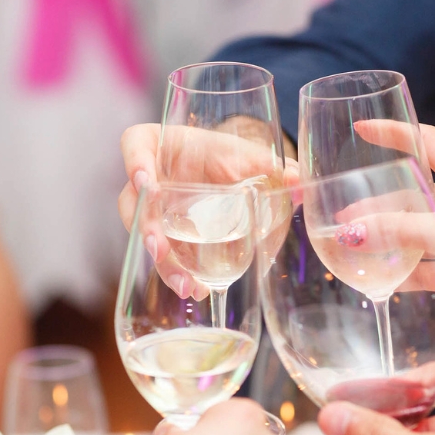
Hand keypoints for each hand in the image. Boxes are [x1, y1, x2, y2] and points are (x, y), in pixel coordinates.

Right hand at [117, 123, 296, 300]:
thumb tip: (301, 184)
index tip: (146, 182)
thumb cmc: (230, 155)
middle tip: (159, 249)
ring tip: (187, 285)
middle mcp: (148, 177)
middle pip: (132, 201)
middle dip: (145, 228)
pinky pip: (163, 254)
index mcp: (159, 145)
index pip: (134, 145)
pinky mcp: (163, 234)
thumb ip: (274, 167)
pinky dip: (178, 272)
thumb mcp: (251, 157)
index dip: (134, 162)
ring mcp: (152, 208)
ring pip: (143, 235)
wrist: (229, 172)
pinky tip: (197, 289)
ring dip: (163, 262)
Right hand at [356, 122, 434, 327]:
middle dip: (378, 200)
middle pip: (412, 193)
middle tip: (344, 211)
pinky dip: (403, 273)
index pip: (426, 142)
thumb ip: (398, 230)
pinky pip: (426, 267)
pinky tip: (379, 279)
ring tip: (352, 245)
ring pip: (416, 232)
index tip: (362, 129)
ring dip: (387, 238)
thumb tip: (351, 232)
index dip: (394, 132)